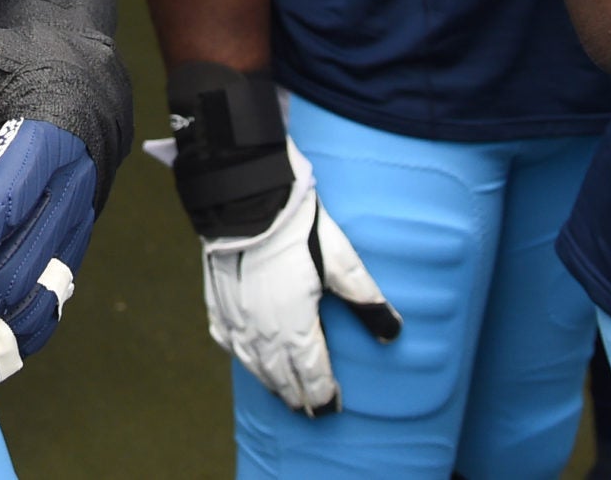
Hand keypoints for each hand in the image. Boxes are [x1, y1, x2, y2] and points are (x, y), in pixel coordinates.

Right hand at [200, 140, 398, 414]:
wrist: (246, 200)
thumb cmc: (298, 230)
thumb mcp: (342, 263)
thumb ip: (367, 301)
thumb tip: (393, 334)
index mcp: (294, 329)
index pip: (311, 376)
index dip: (323, 396)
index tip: (332, 408)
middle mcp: (262, 333)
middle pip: (281, 378)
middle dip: (298, 396)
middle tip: (310, 410)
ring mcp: (236, 318)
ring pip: (254, 365)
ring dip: (271, 382)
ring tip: (283, 392)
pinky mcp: (217, 300)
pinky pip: (227, 340)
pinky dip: (241, 355)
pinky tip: (246, 356)